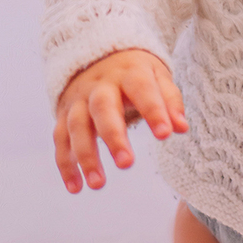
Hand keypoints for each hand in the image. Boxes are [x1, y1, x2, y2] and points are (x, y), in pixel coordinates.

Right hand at [54, 49, 186, 192]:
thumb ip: (170, 100)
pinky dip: (66, 164)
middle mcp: (99, 86)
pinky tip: (75, 187)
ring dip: (85, 156)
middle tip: (127, 164)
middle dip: (113, 137)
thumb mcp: (157, 76)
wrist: (94, 54)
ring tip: (98, 185)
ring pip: (76, 127)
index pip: (141, 89)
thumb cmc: (134, 72)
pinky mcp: (63, 114)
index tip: (164, 134)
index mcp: (128, 73)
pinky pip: (61, 140)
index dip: (153, 110)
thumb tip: (181, 127)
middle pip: (103, 109)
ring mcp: (78, 101)